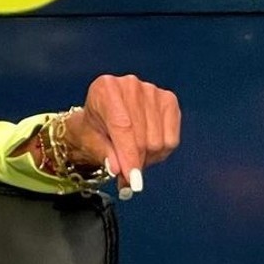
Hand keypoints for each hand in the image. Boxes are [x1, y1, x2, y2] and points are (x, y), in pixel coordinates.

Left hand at [64, 74, 180, 197]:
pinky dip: (161, 152)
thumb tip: (118, 169)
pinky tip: (147, 148)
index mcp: (105, 88)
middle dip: (135, 161)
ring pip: (157, 141)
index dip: (128, 155)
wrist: (104, 114)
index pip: (122, 126)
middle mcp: (130, 85)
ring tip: (133, 155)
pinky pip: (172, 139)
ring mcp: (152, 91)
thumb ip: (104, 153)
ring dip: (147, 158)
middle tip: (127, 174)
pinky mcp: (169, 101)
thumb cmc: (95, 127)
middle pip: (142, 137)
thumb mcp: (91, 140)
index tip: (132, 179)